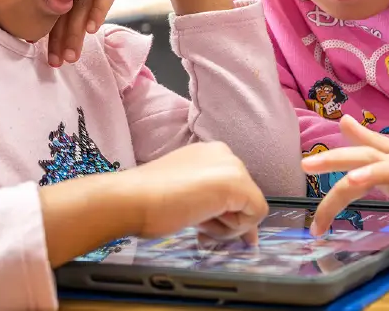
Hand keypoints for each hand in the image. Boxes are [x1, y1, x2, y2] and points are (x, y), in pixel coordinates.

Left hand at [47, 0, 185, 66]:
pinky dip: (99, 8)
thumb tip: (75, 24)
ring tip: (72, 53)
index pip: (59, 3)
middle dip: (60, 35)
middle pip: (68, 4)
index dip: (53, 30)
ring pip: (84, 0)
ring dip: (75, 29)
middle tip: (56, 61)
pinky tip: (92, 28)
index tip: (51, 55)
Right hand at [125, 141, 268, 242]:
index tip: (204, 224)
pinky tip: (206, 223)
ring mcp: (232, 166)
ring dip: (227, 226)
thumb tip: (248, 235)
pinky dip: (235, 228)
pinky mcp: (237, 184)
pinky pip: (256, 214)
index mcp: (210, 153)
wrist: (132, 199)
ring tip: (197, 223)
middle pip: (243, 199)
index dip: (224, 213)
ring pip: (251, 208)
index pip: (234, 189)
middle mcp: (225, 153)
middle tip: (198, 227)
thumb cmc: (148, 201)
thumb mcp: (188, 198)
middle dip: (225, 220)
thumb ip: (214, 208)